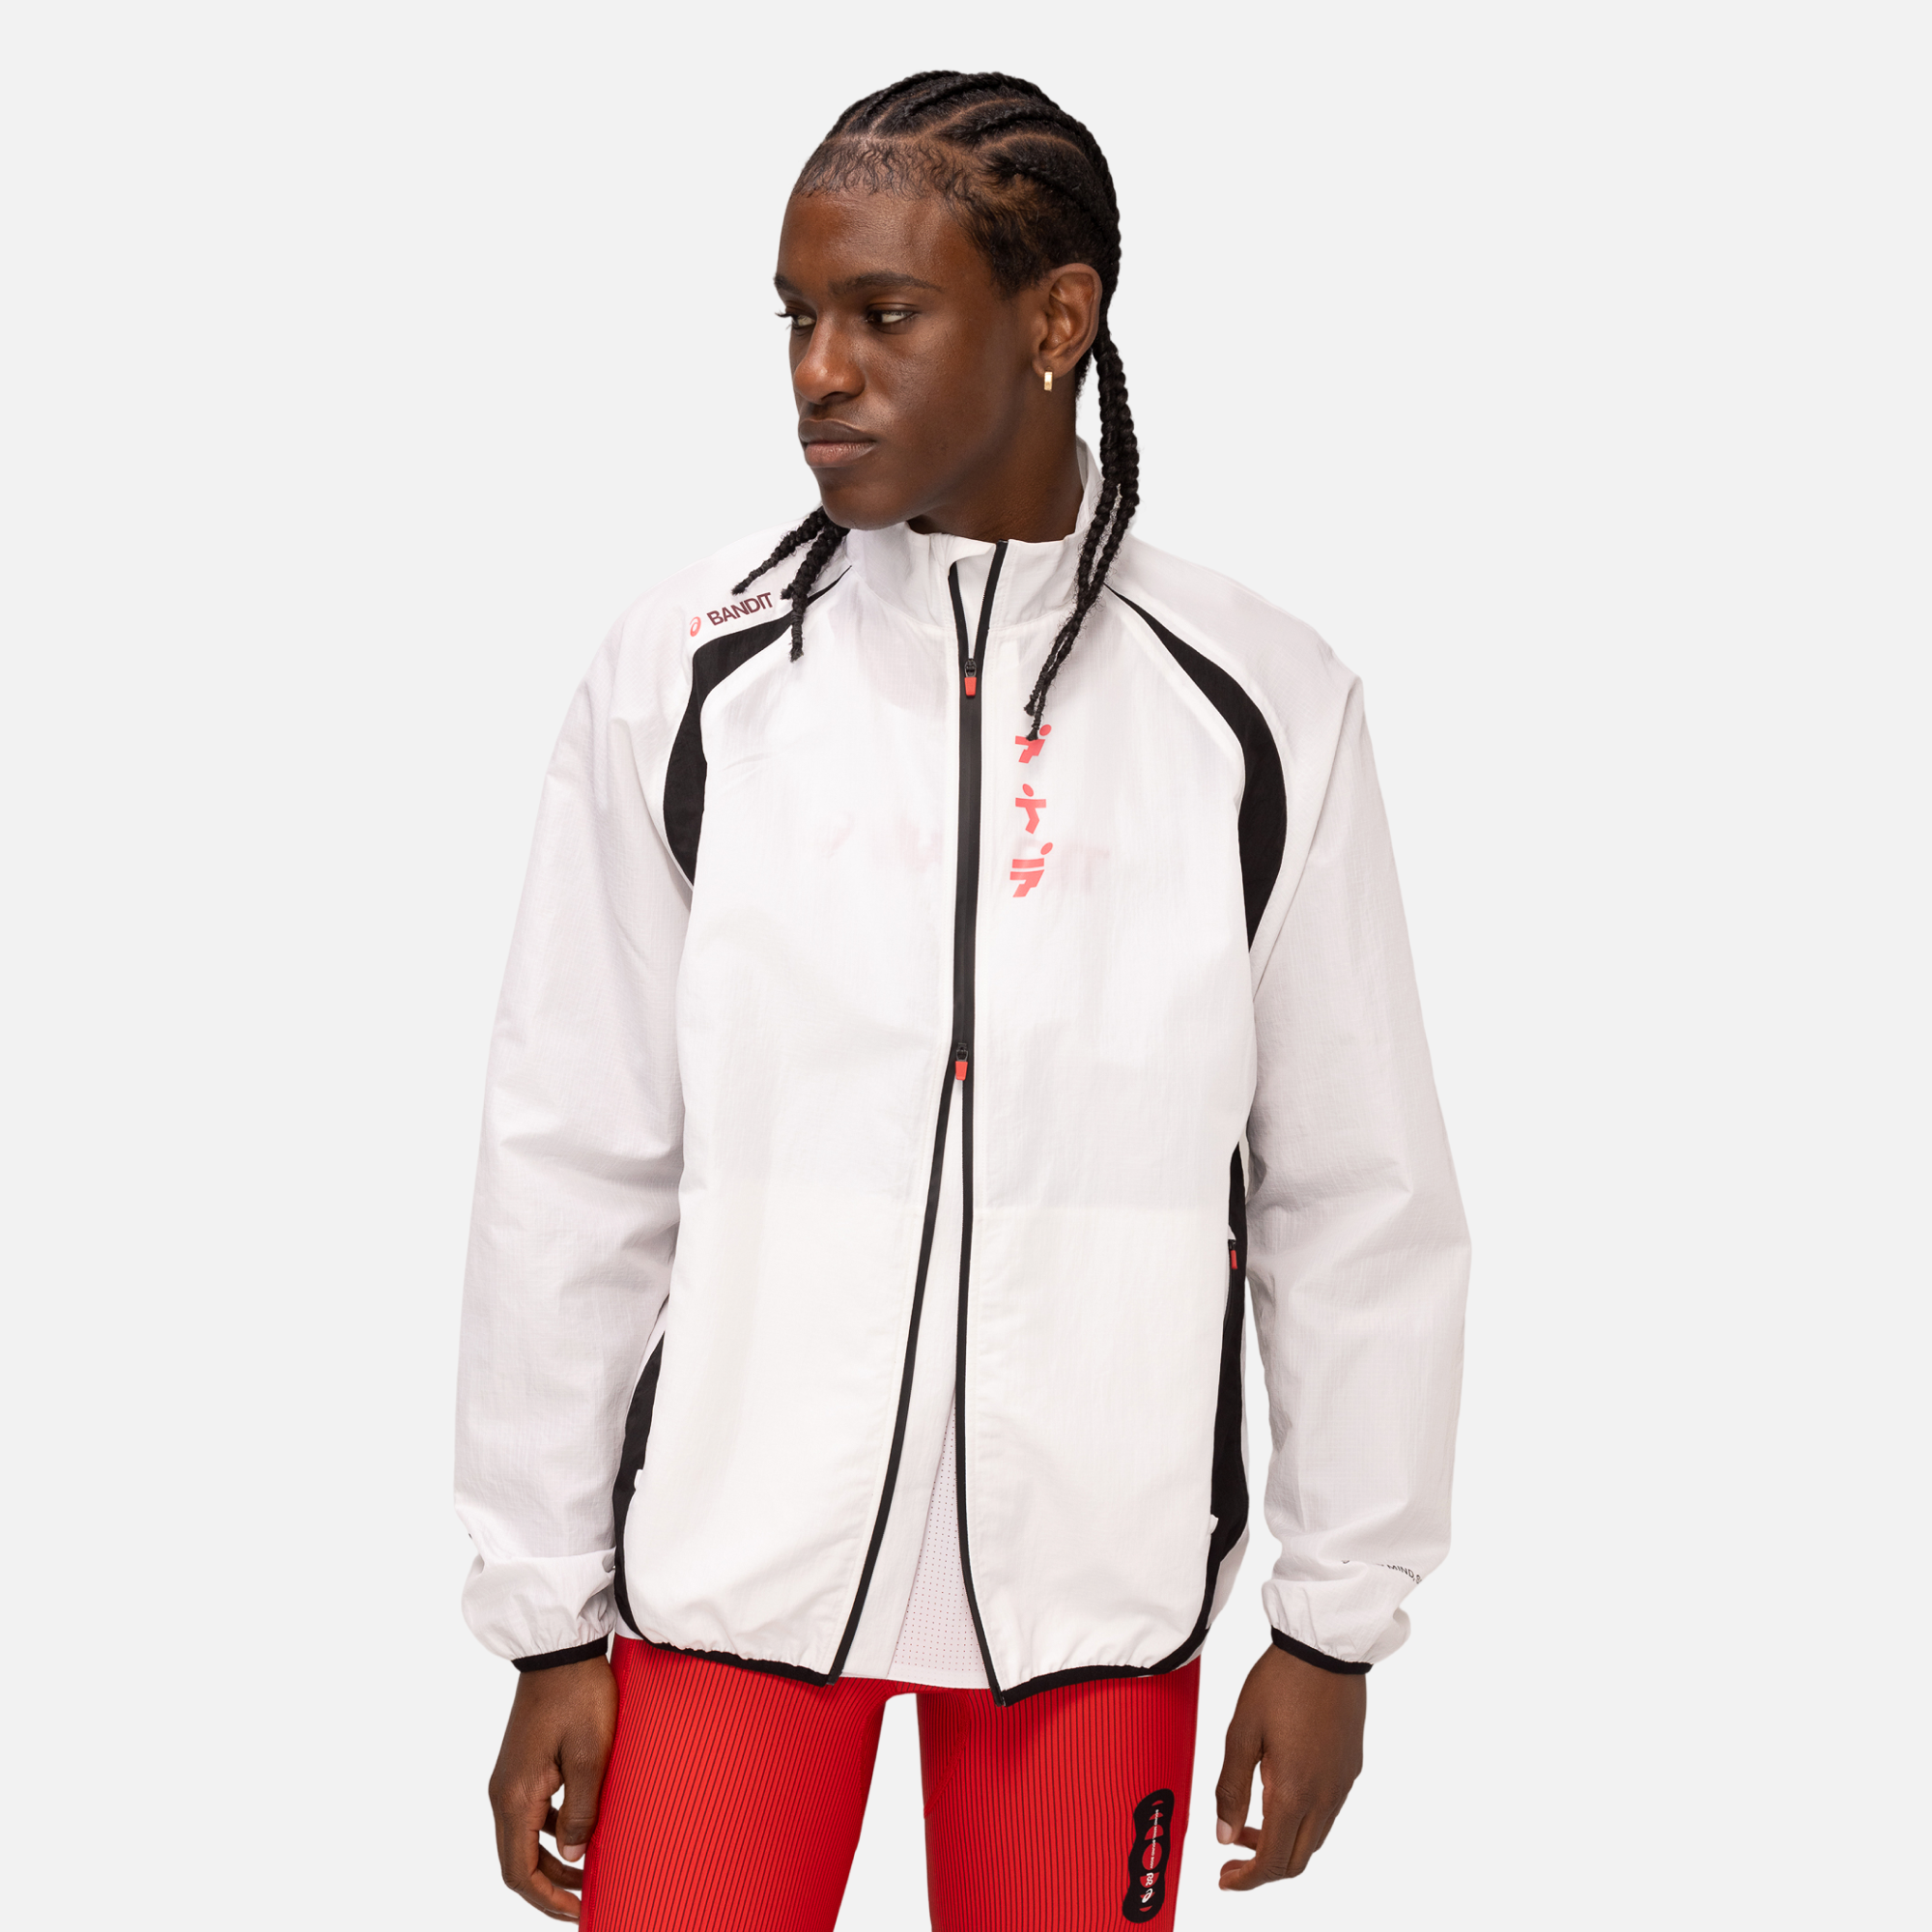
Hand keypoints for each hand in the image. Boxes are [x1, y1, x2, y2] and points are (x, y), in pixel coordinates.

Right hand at [487, 1656, 618, 1919]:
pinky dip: (552, 1832)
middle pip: (517, 1860)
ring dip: (552, 1860)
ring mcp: (510, 1778)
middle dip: (550, 1887)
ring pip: (524, 1838)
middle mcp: (504, 1792)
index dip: (546, 1899)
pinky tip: (581, 1829)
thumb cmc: (580, 1694)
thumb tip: (575, 1856)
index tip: (577, 1913)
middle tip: (585, 1901)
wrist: (560, 1648)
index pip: (519, 1871)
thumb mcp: (590, 1754)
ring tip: (590, 1870)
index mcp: (515, 1795)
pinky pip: (531, 1813)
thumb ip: (581, 1810)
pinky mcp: (522, 1764)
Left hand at [1213, 1644, 1364, 1889]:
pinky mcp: (1350, 1768)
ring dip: (1281, 1842)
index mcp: (1295, 1793)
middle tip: (1231, 1853)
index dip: (1246, 1880)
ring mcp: (1342, 1784)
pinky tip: (1278, 1793)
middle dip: (1262, 1867)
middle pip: (1295, 1860)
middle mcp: (1325, 1797)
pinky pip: (1327, 1813)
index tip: (1224, 1879)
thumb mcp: (1241, 1732)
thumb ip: (1230, 1788)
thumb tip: (1223, 1835)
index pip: (1272, 1862)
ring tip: (1248, 1820)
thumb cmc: (1279, 1683)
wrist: (1325, 1648)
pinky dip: (1301, 1820)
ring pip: (1313, 1839)